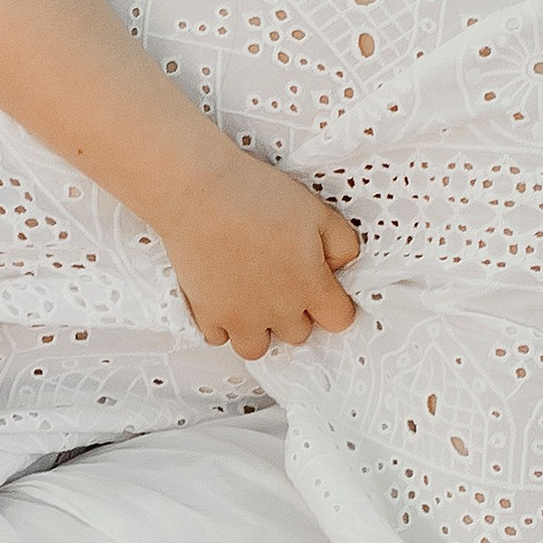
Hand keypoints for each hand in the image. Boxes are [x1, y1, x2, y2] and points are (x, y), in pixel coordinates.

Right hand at [160, 145, 360, 360]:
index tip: (323, 287)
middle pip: (299, 334)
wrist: (200, 194)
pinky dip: (221, 324)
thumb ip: (342, 243)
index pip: (340, 319)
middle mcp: (278, 309)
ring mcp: (241, 317)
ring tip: (252, 301)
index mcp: (310, 285)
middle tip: (282, 282)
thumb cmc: (256, 197)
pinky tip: (222, 298)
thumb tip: (342, 263)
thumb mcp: (318, 211)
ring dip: (258, 329)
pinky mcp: (207, 314)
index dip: (334, 303)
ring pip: (257, 347)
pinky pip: (218, 337)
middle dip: (295, 313)